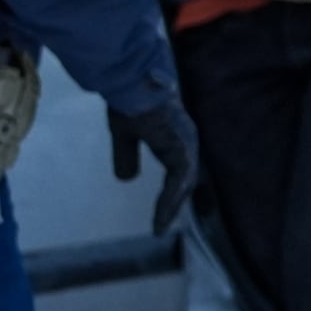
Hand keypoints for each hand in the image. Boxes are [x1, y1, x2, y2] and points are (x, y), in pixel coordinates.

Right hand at [109, 102, 200, 233]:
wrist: (132, 83)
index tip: (158, 213)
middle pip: (184, 181)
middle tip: (161, 225)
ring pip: (183, 183)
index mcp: (174, 137)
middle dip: (173, 204)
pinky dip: (169, 199)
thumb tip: (127, 179)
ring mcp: (186, 144)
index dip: (169, 193)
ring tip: (159, 226)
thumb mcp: (124, 135)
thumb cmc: (128, 100)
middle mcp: (185, 141)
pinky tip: (161, 214)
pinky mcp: (181, 147)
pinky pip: (179, 180)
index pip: (177, 172)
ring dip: (171, 206)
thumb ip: (127, 155)